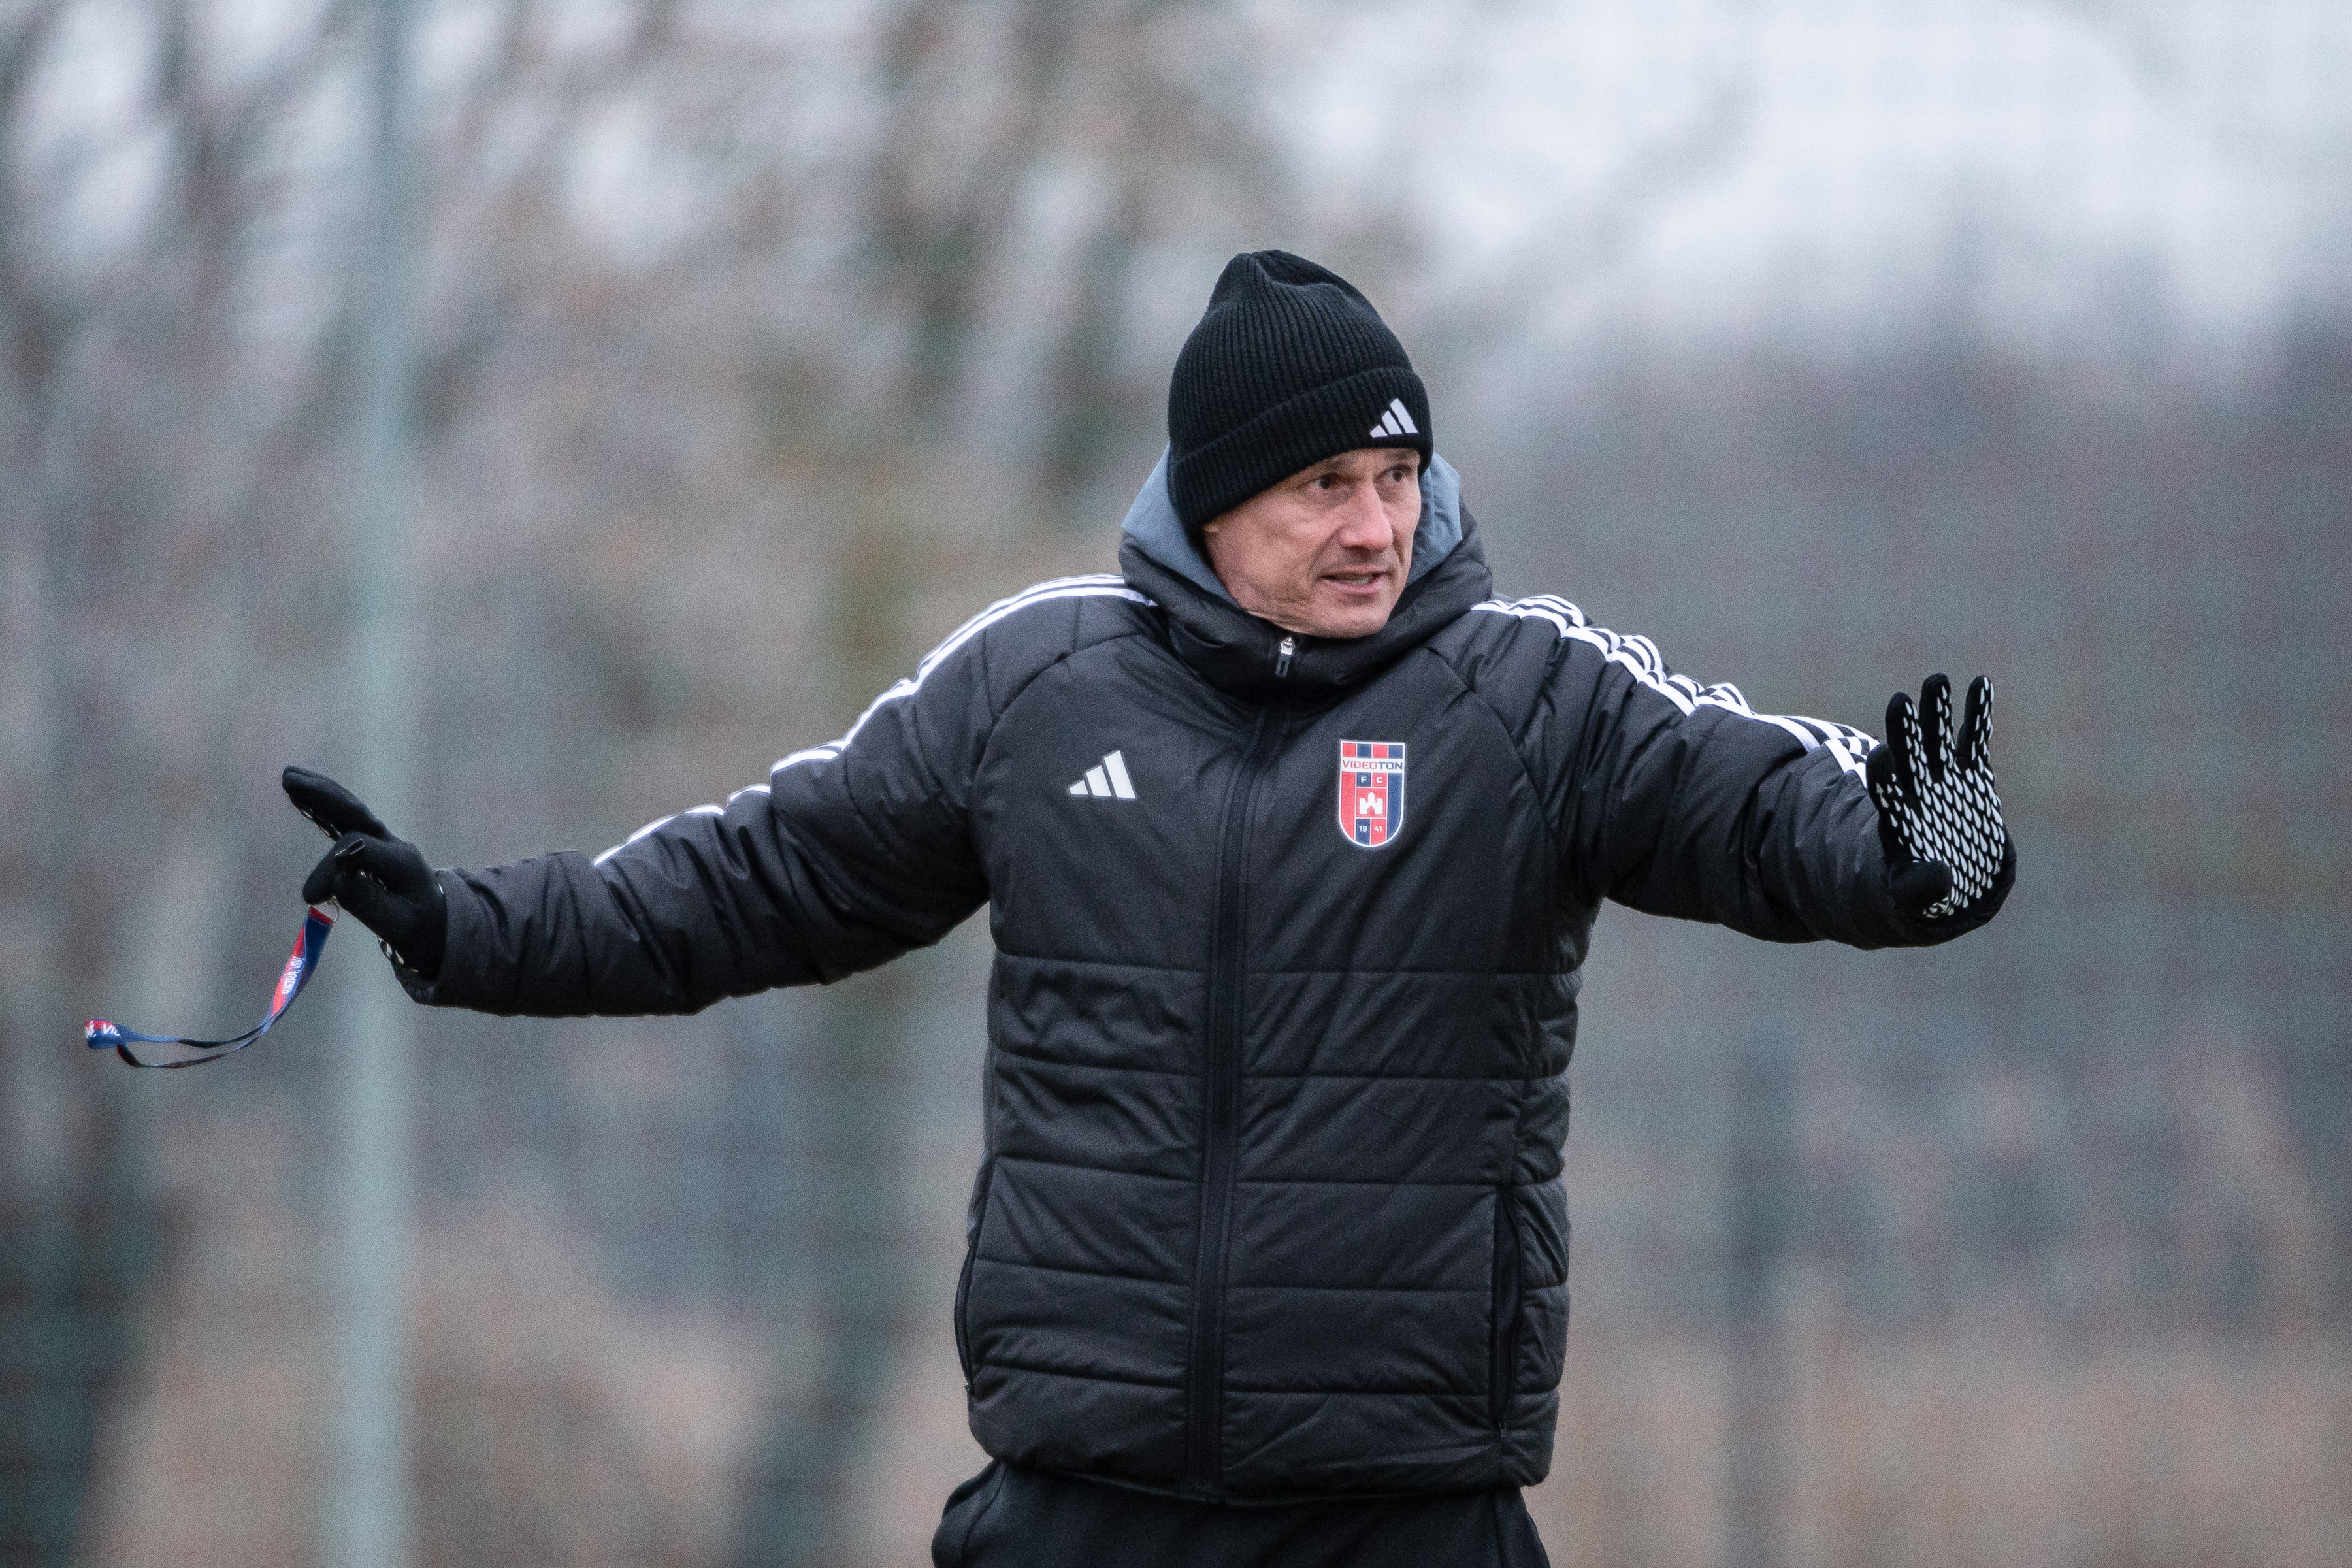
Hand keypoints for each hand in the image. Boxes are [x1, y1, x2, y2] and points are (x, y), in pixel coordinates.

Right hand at [283, 766, 446, 980]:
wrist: (438, 925)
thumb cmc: (417, 929)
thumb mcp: (395, 923)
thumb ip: (367, 901)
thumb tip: (338, 876)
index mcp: (402, 862)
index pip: (360, 850)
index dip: (333, 867)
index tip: (310, 897)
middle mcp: (393, 845)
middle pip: (357, 814)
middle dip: (324, 797)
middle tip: (290, 780)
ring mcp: (384, 842)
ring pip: (351, 812)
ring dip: (321, 793)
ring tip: (290, 776)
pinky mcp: (373, 845)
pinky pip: (347, 821)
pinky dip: (325, 807)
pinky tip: (302, 794)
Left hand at [1866, 675, 2009, 919]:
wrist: (1949, 880)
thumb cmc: (1922, 891)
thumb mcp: (1916, 897)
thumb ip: (1922, 888)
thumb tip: (1940, 880)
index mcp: (1899, 819)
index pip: (1888, 793)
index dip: (1885, 776)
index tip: (1882, 755)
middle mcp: (1917, 791)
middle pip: (1908, 757)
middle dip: (1905, 731)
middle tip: (1899, 700)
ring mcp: (1942, 778)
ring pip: (1937, 739)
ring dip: (1937, 711)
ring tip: (1937, 680)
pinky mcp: (1969, 773)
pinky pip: (1974, 738)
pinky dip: (1977, 713)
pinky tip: (1981, 682)